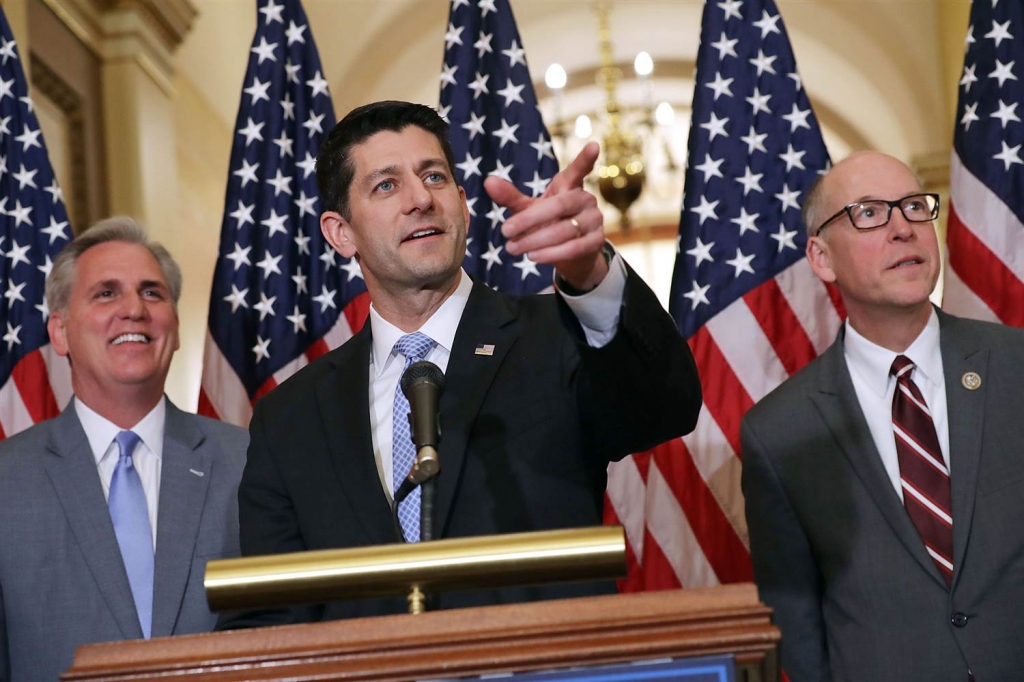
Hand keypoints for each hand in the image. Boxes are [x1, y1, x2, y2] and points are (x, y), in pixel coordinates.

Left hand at [483, 142, 607, 291]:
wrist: (572, 255)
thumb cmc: (548, 224)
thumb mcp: (528, 208)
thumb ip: (510, 196)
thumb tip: (487, 181)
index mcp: (569, 186)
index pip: (578, 170)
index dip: (585, 158)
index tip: (593, 145)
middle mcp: (586, 200)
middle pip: (559, 206)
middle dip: (529, 220)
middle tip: (504, 230)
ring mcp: (594, 220)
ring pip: (564, 230)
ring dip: (534, 241)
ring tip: (512, 248)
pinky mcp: (596, 242)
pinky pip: (573, 248)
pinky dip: (550, 254)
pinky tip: (532, 257)